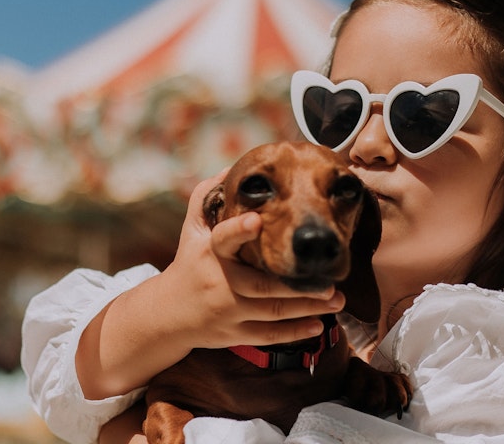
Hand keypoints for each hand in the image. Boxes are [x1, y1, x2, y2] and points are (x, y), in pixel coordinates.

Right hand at [151, 170, 343, 348]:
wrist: (167, 314)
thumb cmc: (189, 262)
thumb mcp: (192, 228)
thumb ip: (207, 197)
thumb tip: (231, 168)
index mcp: (209, 253)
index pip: (223, 239)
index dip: (239, 230)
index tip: (257, 220)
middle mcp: (219, 283)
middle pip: (262, 286)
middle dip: (297, 285)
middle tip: (329, 278)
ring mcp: (227, 311)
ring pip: (272, 312)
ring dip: (307, 307)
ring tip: (335, 299)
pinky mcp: (234, 333)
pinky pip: (268, 335)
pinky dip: (295, 333)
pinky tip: (318, 325)